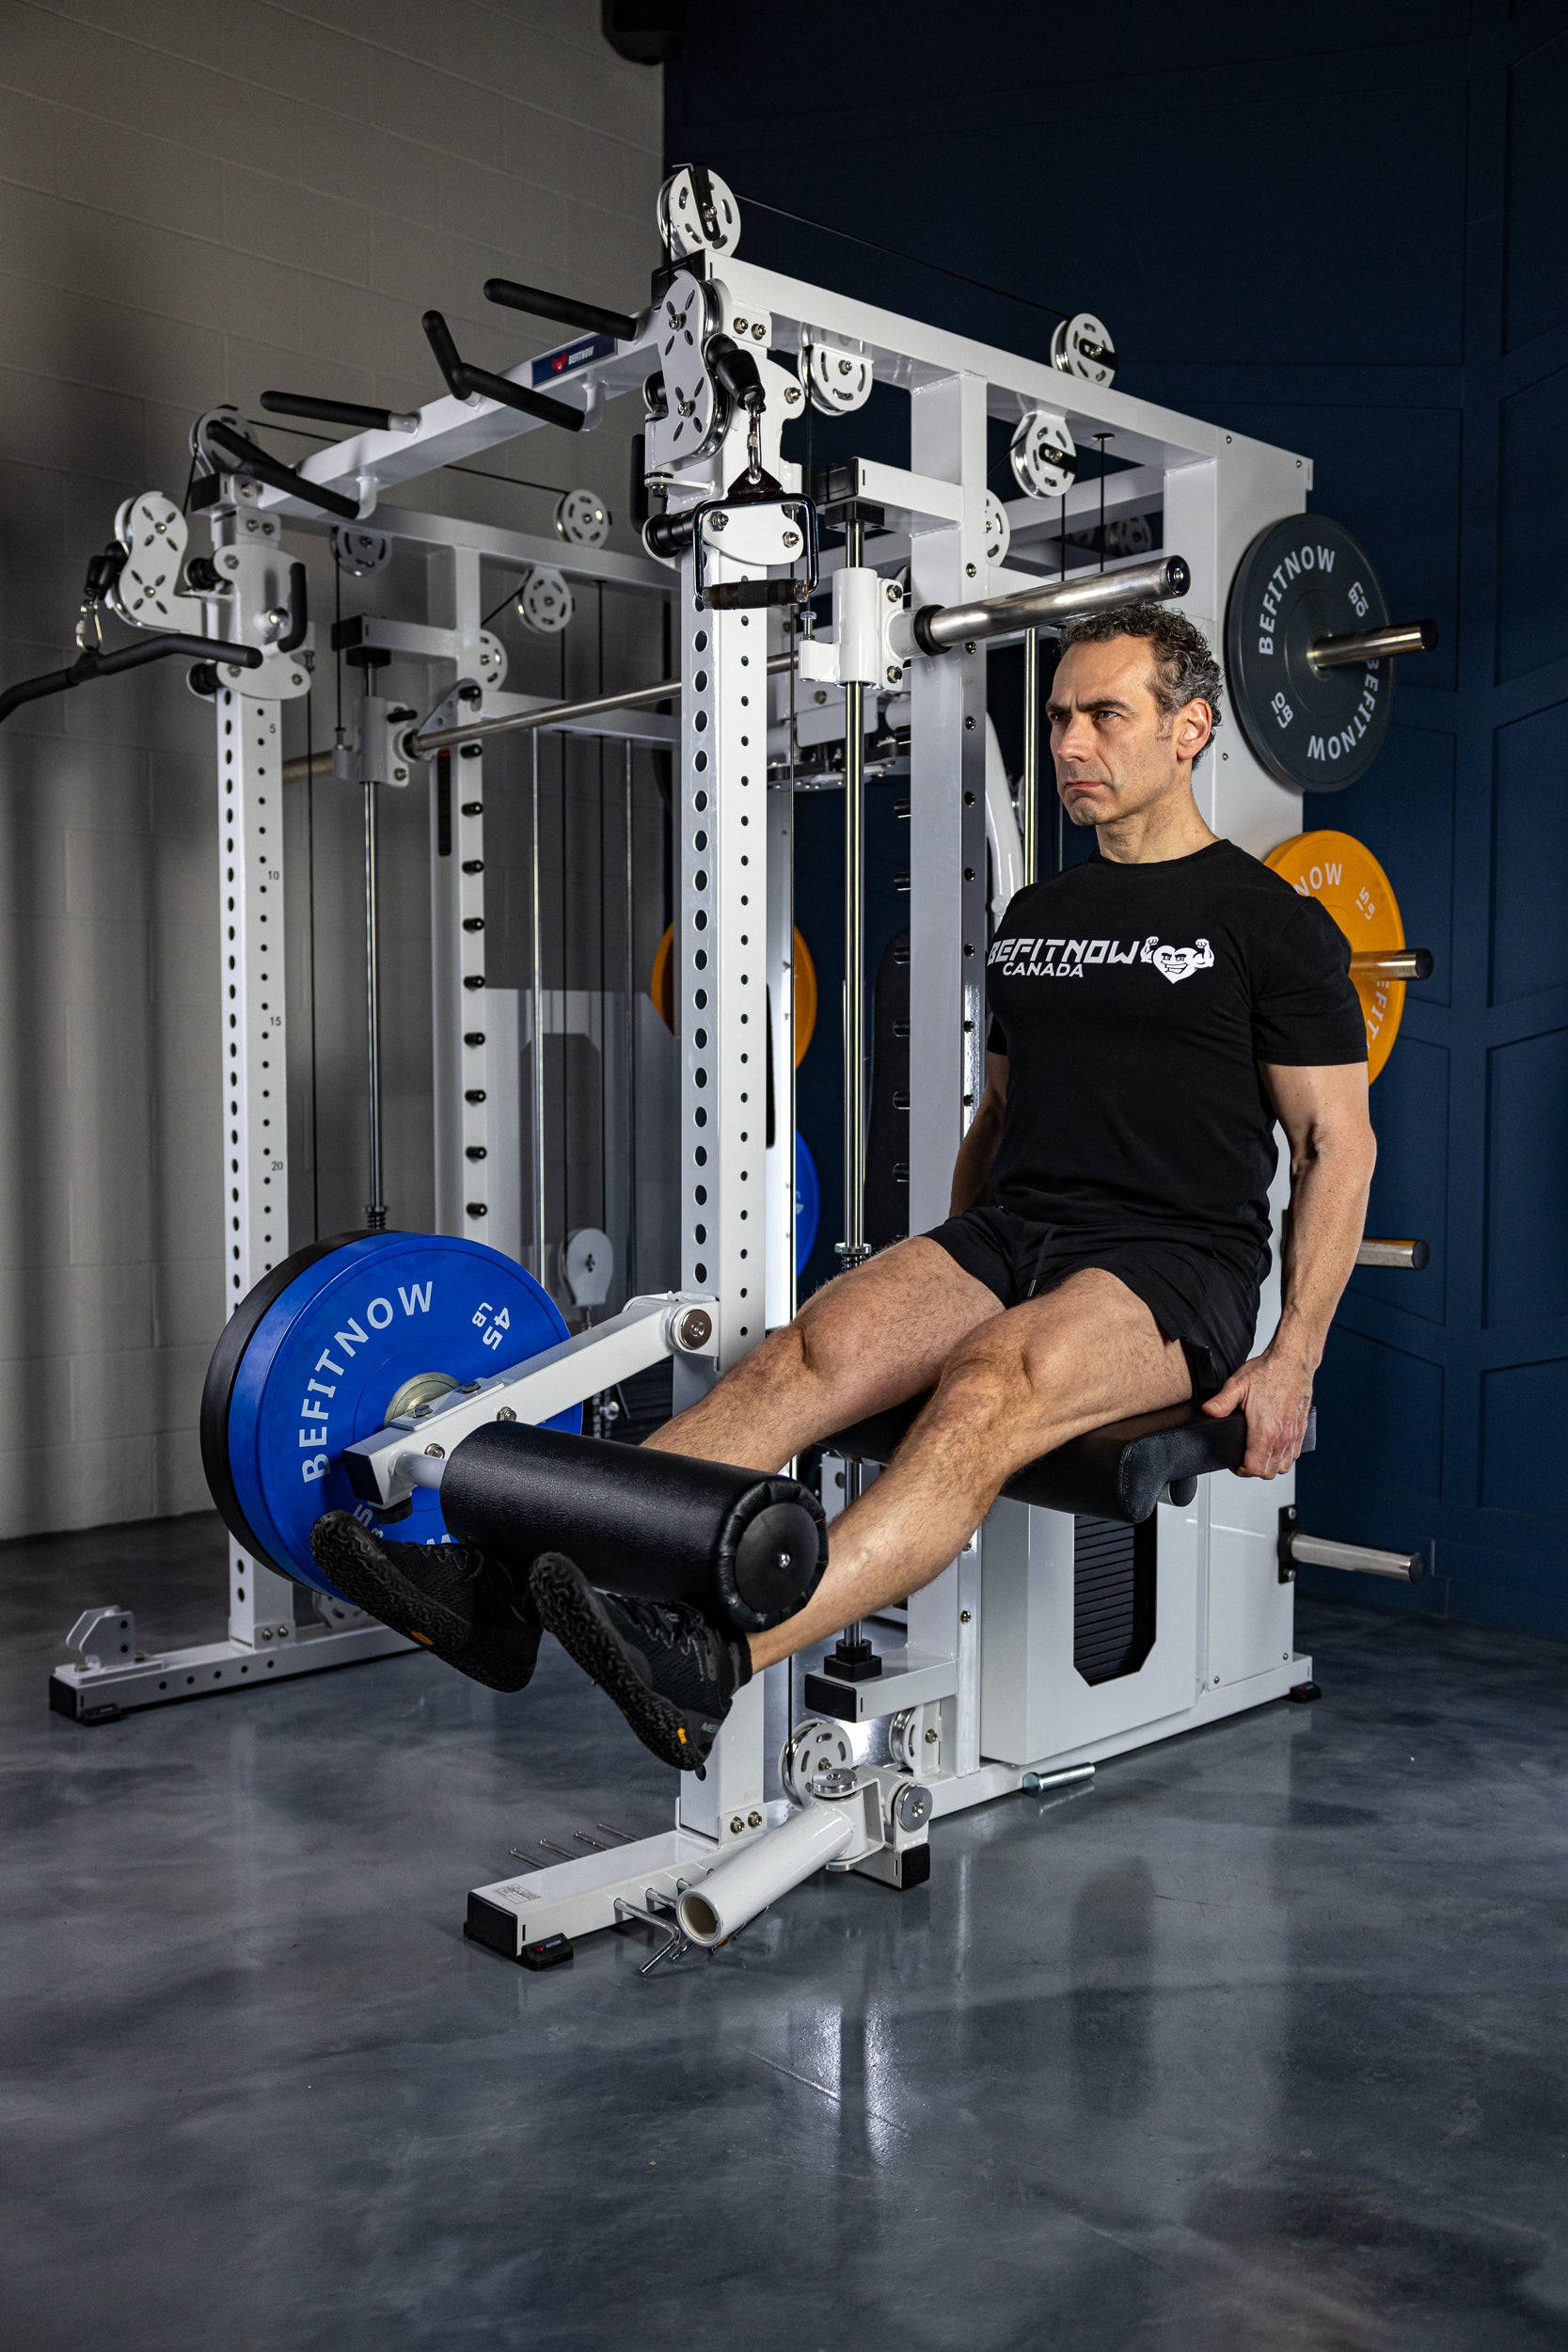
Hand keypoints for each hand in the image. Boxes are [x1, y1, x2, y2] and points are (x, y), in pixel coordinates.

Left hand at [1201, 1346, 1314, 1477]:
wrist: (1293, 1360)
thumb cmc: (1269, 1371)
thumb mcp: (1238, 1384)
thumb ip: (1221, 1402)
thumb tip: (1208, 1411)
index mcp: (1265, 1430)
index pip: (1254, 1468)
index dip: (1241, 1470)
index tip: (1234, 1463)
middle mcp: (1282, 1436)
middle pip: (1268, 1472)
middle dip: (1254, 1470)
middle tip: (1243, 1459)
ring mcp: (1293, 1434)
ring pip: (1282, 1466)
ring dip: (1269, 1465)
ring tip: (1257, 1454)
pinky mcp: (1301, 1429)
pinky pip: (1294, 1455)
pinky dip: (1283, 1456)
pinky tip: (1273, 1446)